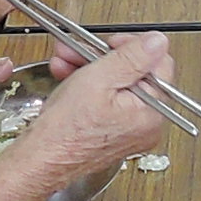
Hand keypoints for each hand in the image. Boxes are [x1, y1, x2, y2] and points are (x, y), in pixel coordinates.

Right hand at [26, 31, 177, 183]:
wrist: (41, 159)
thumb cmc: (67, 128)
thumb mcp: (101, 79)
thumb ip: (133, 57)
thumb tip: (158, 42)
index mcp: (151, 112)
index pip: (158, 65)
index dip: (133, 47)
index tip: (111, 43)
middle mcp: (146, 124)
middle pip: (134, 75)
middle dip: (103, 56)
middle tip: (81, 48)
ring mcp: (129, 130)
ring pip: (116, 85)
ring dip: (90, 67)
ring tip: (65, 60)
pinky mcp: (112, 133)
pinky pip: (106, 101)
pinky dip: (88, 86)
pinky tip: (67, 75)